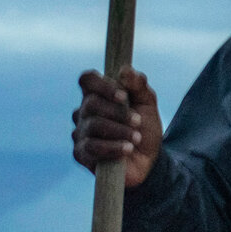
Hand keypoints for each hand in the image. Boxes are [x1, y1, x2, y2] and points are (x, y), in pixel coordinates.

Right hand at [71, 68, 162, 188]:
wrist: (149, 161)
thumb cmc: (144, 129)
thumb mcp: (148, 104)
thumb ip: (138, 85)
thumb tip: (125, 70)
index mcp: (99, 94)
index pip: (87, 80)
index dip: (102, 85)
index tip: (123, 96)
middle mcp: (85, 111)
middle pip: (91, 103)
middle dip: (118, 113)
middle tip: (138, 121)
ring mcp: (81, 132)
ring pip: (92, 125)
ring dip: (119, 131)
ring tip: (136, 138)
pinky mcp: (81, 153)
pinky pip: (91, 147)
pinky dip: (112, 147)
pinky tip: (127, 150)